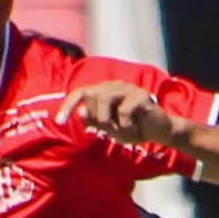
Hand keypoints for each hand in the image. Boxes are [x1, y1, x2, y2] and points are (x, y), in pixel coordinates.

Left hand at [54, 81, 183, 149]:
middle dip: (98, 119)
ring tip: (123, 131)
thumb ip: (95, 121)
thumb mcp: (110, 128)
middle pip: (92, 97)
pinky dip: (126, 126)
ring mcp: (128, 88)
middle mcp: (114, 85)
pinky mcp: (141, 95)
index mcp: (104, 91)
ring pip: (104, 101)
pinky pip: (123, 111)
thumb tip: (81, 112)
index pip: (80, 93)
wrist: (159, 131)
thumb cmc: (133, 128)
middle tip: (112, 130)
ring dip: (110, 122)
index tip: (59, 122)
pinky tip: (135, 128)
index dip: (68, 106)